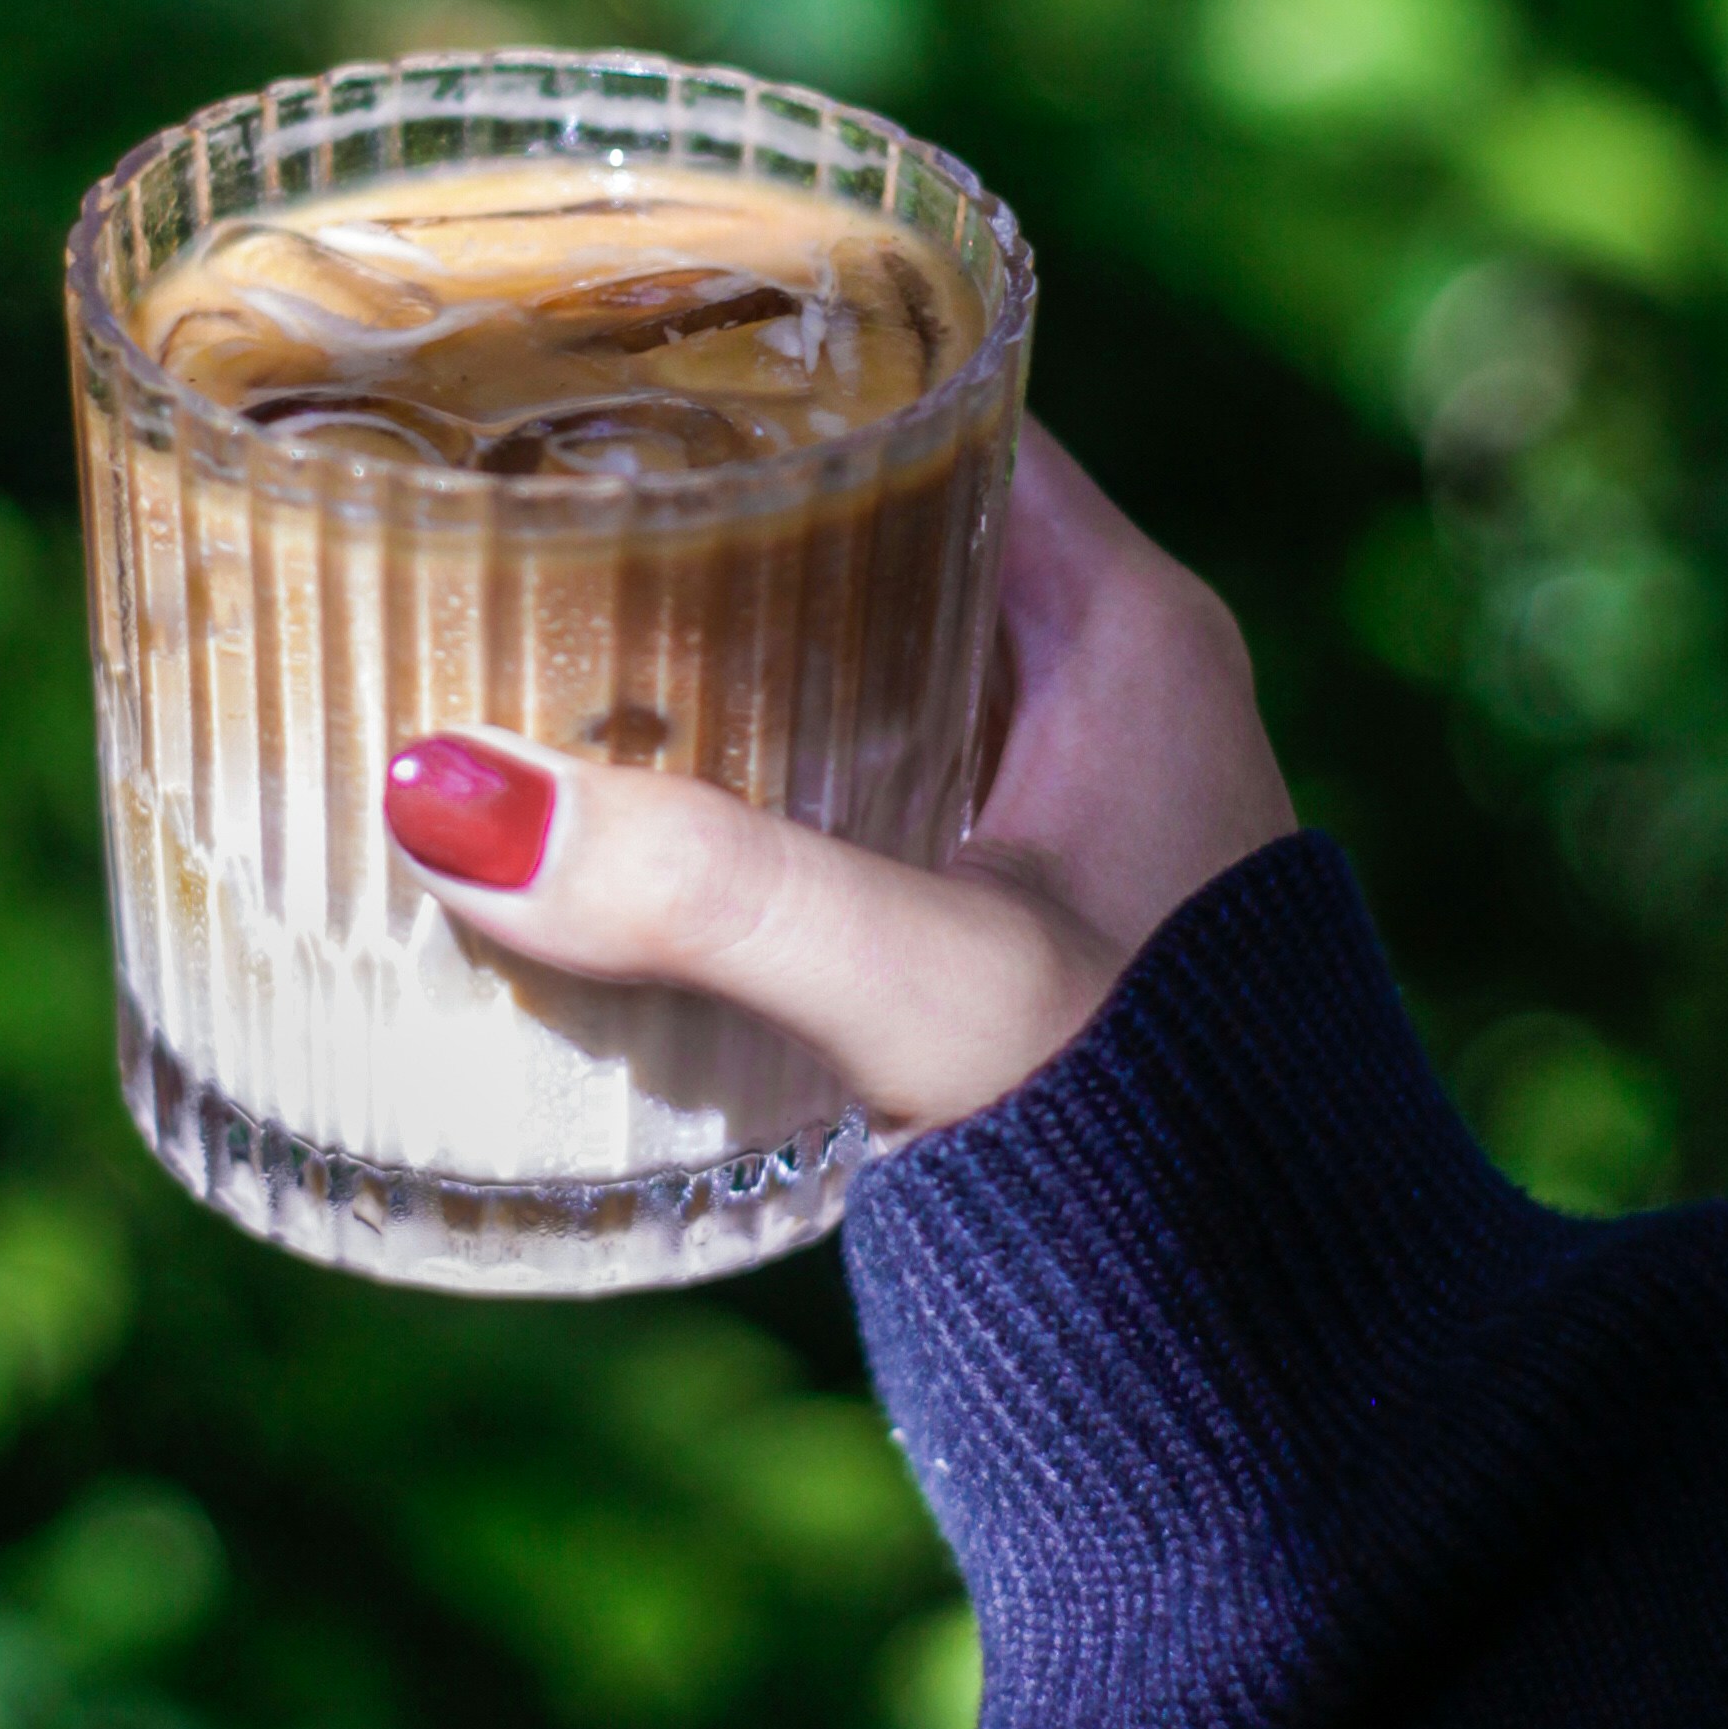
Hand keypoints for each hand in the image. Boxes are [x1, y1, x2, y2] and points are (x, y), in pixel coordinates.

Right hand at [382, 421, 1295, 1135]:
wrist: (1281, 1381)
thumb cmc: (1169, 1138)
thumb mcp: (930, 985)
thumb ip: (706, 890)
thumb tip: (446, 798)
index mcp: (1122, 629)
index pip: (932, 405)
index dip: (772, 362)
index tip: (585, 348)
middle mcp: (1090, 693)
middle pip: (858, 535)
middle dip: (684, 521)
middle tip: (481, 490)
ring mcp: (1036, 819)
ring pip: (828, 676)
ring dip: (682, 672)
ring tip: (483, 632)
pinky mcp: (980, 935)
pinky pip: (819, 804)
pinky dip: (707, 798)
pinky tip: (573, 824)